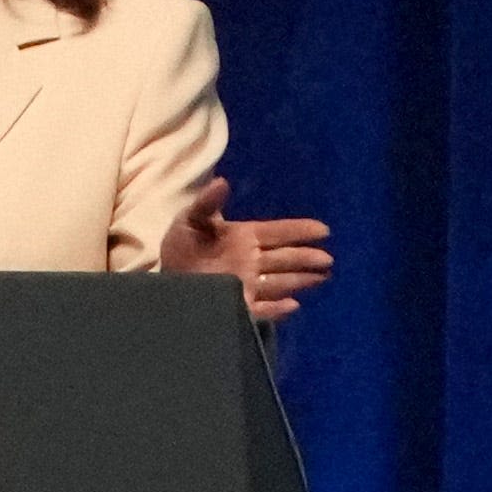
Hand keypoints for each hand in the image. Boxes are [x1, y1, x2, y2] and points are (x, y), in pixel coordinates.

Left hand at [159, 179, 334, 324]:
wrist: (163, 283)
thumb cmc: (180, 248)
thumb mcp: (189, 221)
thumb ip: (207, 203)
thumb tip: (221, 181)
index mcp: (245, 237)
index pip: (279, 232)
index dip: (301, 231)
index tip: (324, 230)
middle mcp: (251, 261)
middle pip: (286, 258)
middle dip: (307, 258)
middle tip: (327, 260)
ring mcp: (246, 284)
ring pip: (280, 282)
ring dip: (300, 280)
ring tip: (322, 278)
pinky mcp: (239, 305)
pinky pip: (262, 309)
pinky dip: (277, 309)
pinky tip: (294, 305)